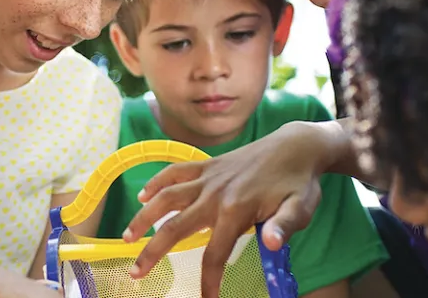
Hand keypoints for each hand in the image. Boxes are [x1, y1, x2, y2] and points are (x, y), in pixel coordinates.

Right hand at [124, 120, 336, 296]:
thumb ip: (284, 226)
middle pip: (175, 227)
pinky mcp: (207, 165)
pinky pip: (175, 172)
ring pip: (166, 197)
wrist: (296, 146)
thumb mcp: (300, 208)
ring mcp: (208, 177)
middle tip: (135, 273)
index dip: (208, 281)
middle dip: (153, 252)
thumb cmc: (300, 182)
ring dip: (144, 217)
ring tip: (127, 236)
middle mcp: (214, 194)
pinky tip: (143, 195)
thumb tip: (271, 244)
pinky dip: (157, 182)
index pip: (214, 254)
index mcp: (236, 210)